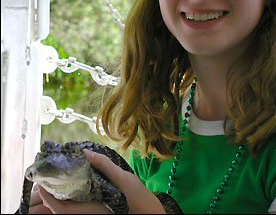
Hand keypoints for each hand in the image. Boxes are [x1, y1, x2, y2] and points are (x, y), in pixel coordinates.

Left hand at [30, 149, 164, 213]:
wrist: (149, 212)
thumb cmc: (138, 197)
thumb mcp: (123, 178)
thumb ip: (103, 165)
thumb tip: (85, 152)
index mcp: (92, 209)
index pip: (61, 208)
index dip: (48, 196)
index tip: (42, 181)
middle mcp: (89, 214)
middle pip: (61, 209)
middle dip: (51, 195)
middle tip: (48, 176)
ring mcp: (93, 213)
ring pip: (69, 208)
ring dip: (60, 195)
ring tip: (58, 178)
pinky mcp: (97, 210)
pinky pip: (78, 206)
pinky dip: (71, 196)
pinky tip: (75, 183)